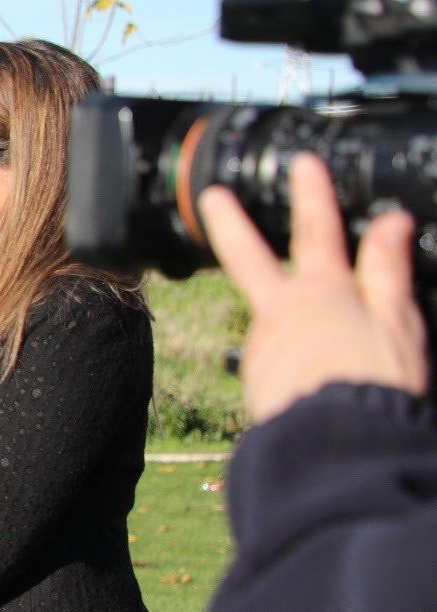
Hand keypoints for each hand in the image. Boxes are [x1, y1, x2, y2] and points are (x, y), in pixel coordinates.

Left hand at [199, 152, 425, 422]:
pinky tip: (311, 380)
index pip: (316, 230)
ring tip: (322, 349)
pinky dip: (289, 363)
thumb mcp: (399, 323)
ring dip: (283, 321)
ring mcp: (262, 347)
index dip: (311, 194)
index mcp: (321, 292)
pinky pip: (272, 363)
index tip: (302, 165)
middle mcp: (281, 314)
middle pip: (248, 258)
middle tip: (212, 197)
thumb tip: (392, 222)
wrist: (334, 446)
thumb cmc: (374, 386)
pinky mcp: (256, 383)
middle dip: (230, 223)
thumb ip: (389, 272)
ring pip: (267, 319)